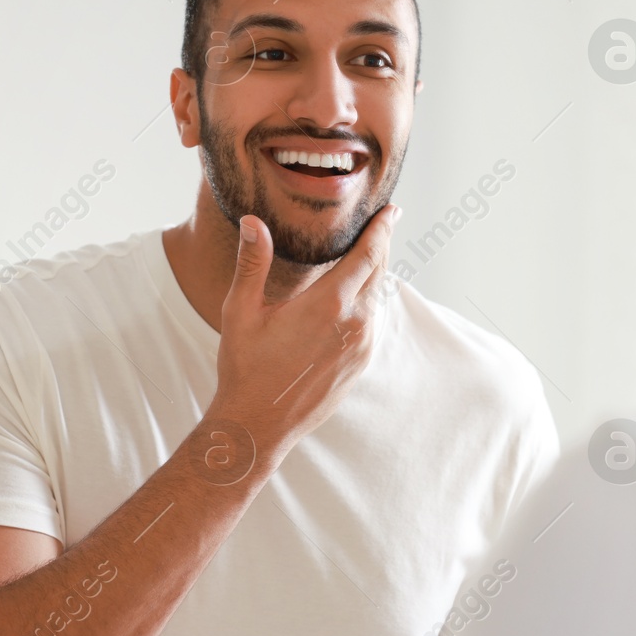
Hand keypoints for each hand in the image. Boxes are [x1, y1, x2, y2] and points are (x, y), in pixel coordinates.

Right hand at [210, 207, 398, 452]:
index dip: (383, 228)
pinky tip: (360, 295)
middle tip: (384, 222)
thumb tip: (253, 221)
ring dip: (378, 272)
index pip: (369, 254)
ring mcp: (363, 346)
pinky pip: (375, 321)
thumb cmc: (245, 368)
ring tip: (371, 254)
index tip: (392, 210)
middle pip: (380, 271)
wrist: (258, 425)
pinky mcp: (361, 363)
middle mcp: (356, 323)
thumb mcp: (242, 311)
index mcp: (330, 303)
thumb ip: (253, 263)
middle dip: (383, 244)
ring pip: (380, 297)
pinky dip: (373, 299)